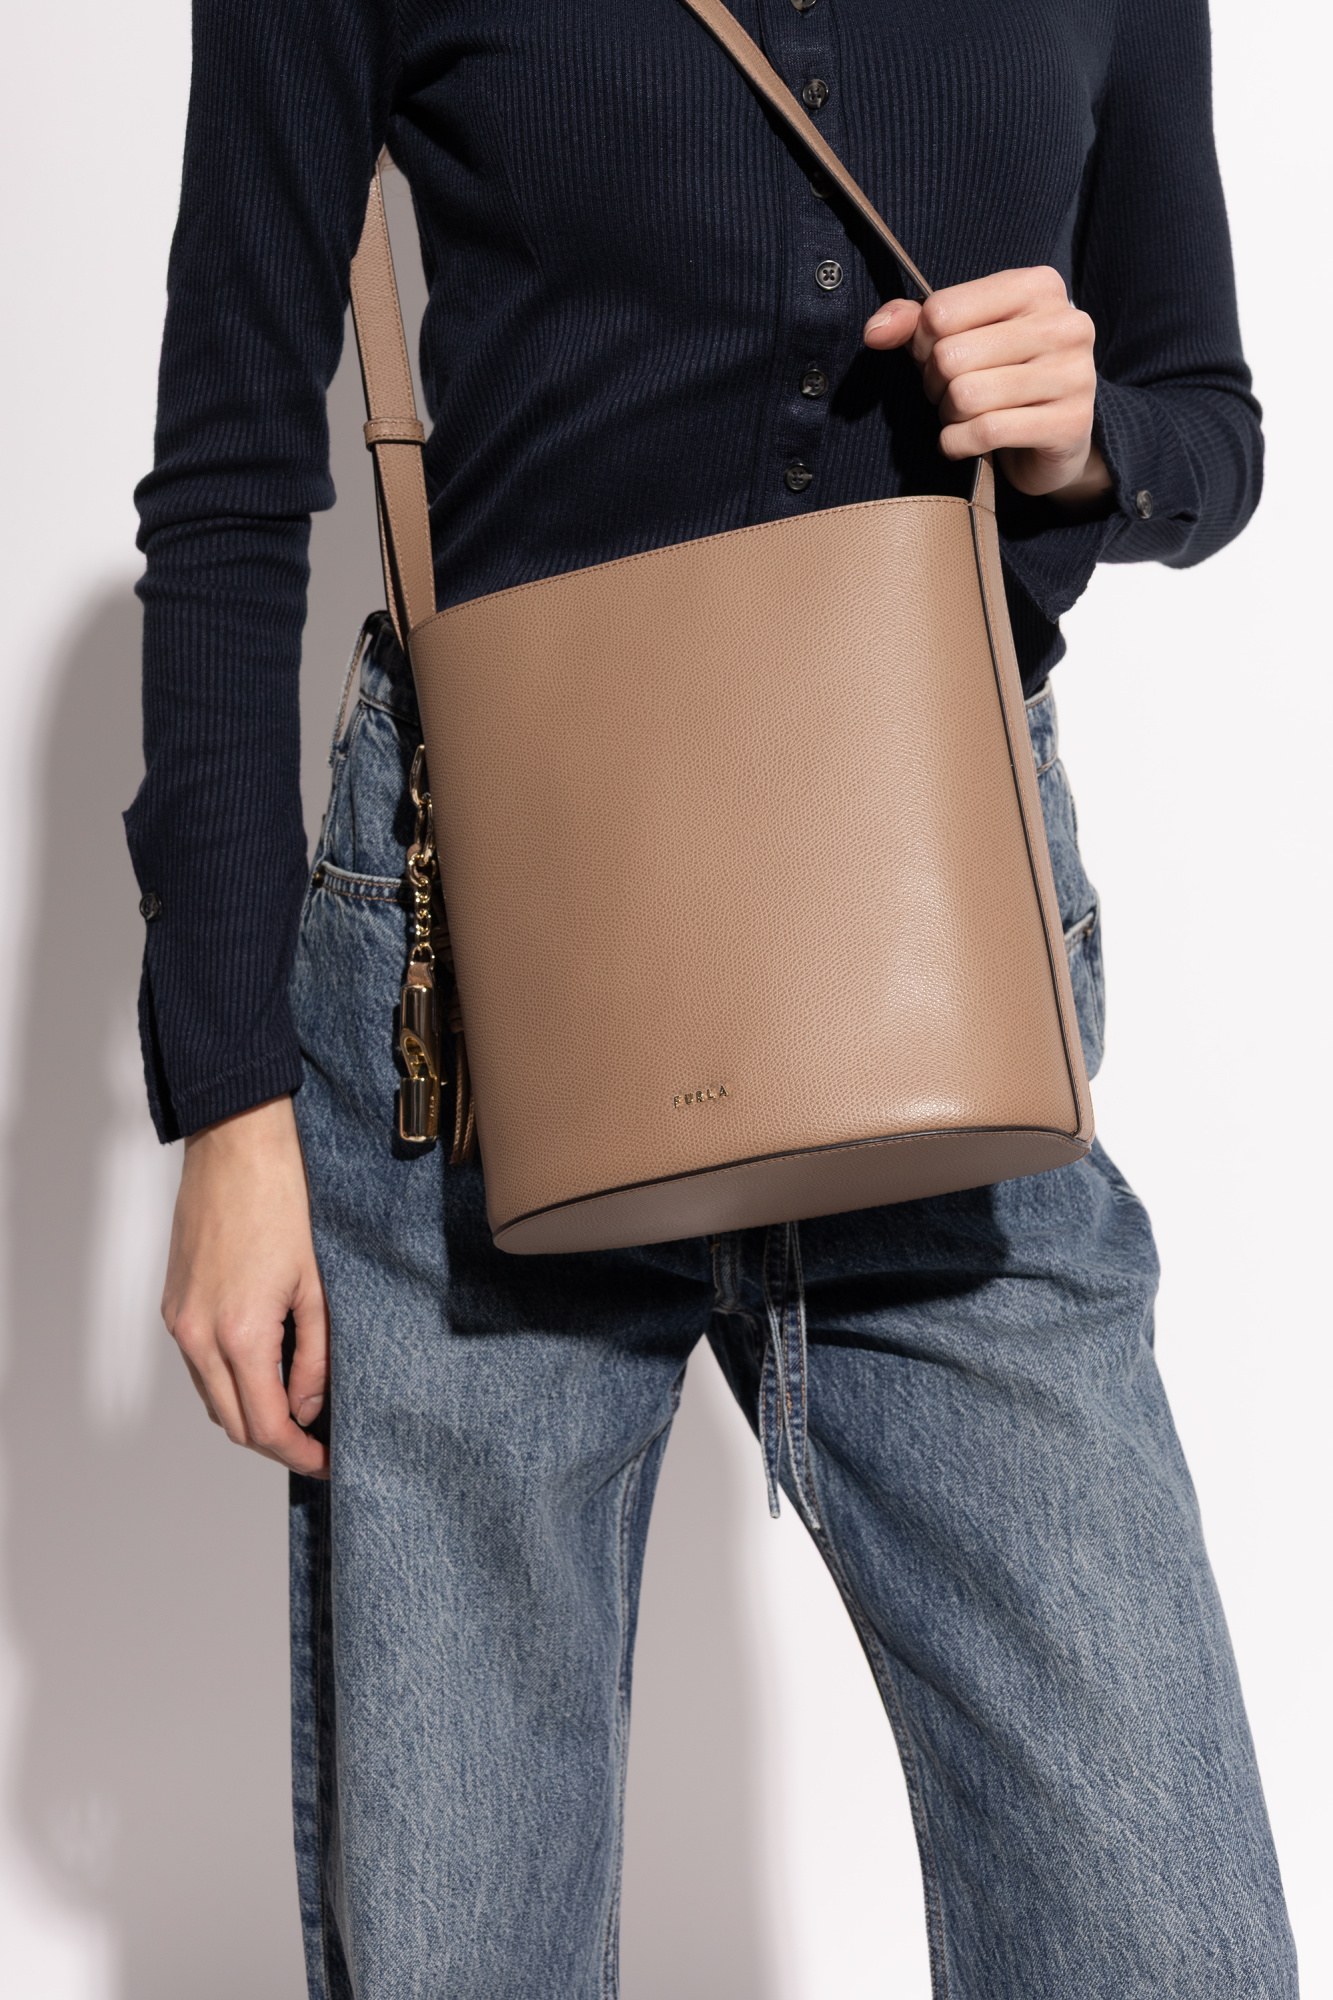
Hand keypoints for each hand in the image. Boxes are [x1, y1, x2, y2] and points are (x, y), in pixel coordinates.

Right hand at [162, 1095, 329, 1477]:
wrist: (234, 1147)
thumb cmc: (282, 1203)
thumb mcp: (316, 1287)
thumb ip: (315, 1358)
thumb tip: (307, 1409)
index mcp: (239, 1334)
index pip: (265, 1426)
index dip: (299, 1455)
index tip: (328, 1462)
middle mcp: (198, 1336)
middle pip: (233, 1424)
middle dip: (276, 1443)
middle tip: (317, 1444)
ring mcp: (179, 1321)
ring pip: (212, 1398)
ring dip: (250, 1414)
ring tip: (296, 1410)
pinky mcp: (172, 1306)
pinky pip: (198, 1366)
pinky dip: (229, 1382)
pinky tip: (264, 1371)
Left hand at [864, 266, 1111, 509]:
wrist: (1056, 437)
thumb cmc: (1001, 375)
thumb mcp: (959, 336)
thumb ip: (914, 322)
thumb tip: (875, 332)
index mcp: (1038, 286)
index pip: (942, 311)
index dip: (921, 343)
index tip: (934, 358)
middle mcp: (1064, 324)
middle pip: (950, 356)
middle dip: (934, 384)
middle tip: (948, 394)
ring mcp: (1073, 374)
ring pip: (966, 396)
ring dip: (948, 415)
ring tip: (961, 415)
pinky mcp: (1069, 424)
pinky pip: (986, 431)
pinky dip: (958, 443)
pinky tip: (964, 442)